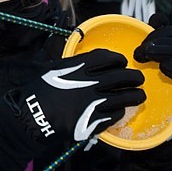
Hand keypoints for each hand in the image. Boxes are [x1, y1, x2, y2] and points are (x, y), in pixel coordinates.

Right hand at [5, 49, 145, 144]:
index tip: (122, 62)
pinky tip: (120, 110)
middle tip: (137, 79)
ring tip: (139, 95)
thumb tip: (69, 49)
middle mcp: (91, 83)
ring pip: (125, 97)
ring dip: (135, 95)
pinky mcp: (95, 121)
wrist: (33, 118)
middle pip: (122, 77)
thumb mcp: (49, 68)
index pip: (108, 58)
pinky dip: (120, 112)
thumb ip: (66, 61)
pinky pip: (115, 115)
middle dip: (134, 77)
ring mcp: (95, 103)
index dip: (119, 59)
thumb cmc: (37, 92)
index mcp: (79, 67)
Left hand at [134, 13, 171, 104]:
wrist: (167, 111)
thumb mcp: (156, 58)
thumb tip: (156, 17)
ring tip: (148, 55)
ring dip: (167, 53)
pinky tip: (163, 67)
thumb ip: (157, 38)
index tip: (142, 41)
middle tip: (141, 50)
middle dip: (161, 44)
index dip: (160, 33)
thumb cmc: (160, 81)